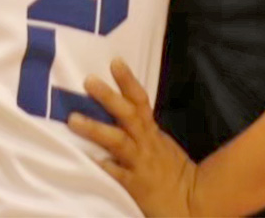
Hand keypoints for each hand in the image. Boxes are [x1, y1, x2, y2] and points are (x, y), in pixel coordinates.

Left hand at [67, 60, 198, 216]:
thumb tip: (119, 108)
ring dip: (95, 129)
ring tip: (73, 119)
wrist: (191, 202)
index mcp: (151, 132)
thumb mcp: (160, 144)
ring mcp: (139, 163)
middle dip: (108, 96)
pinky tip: (86, 159)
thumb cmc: (172, 172)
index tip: (115, 61)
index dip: (128, 81)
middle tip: (88, 80)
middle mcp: (145, 143)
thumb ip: (142, 129)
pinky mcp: (134, 185)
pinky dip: (102, 165)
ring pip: (117, 141)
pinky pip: (116, 174)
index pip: (140, 101)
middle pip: (127, 114)